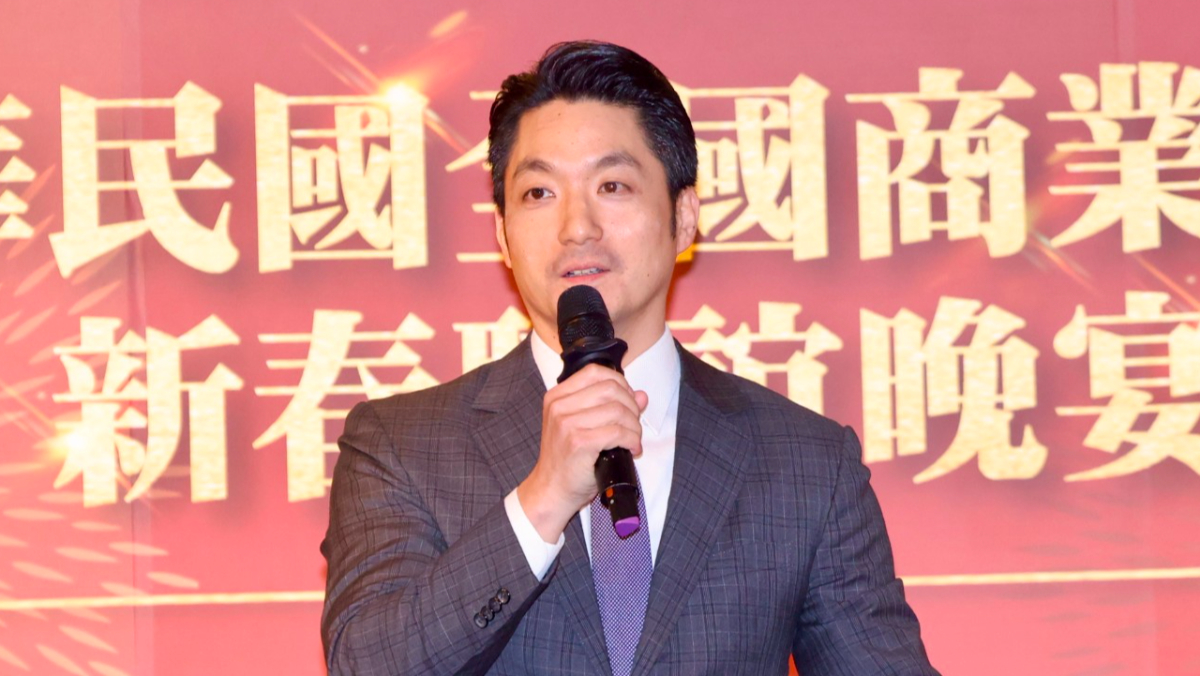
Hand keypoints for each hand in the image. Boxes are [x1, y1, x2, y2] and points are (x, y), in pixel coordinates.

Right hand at [517, 364, 647, 542]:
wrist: (551, 490)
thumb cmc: (567, 460)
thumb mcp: (583, 426)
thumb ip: (609, 406)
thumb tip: (641, 396)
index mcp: (557, 396)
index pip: (595, 372)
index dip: (620, 383)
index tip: (628, 400)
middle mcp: (559, 406)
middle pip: (610, 389)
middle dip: (631, 406)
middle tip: (634, 424)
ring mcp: (567, 424)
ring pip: (617, 410)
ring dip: (634, 425)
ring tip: (634, 438)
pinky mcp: (579, 442)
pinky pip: (617, 432)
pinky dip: (632, 439)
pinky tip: (632, 448)